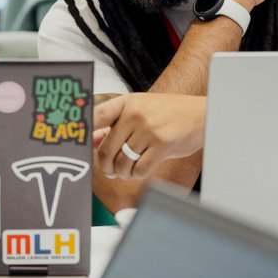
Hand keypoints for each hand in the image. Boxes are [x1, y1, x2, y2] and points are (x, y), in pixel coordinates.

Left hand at [92, 93, 206, 179]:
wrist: (200, 114)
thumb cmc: (169, 113)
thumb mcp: (141, 109)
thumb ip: (117, 124)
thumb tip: (94, 142)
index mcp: (127, 102)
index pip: (96, 116)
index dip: (83, 131)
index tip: (77, 143)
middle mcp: (135, 115)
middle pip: (106, 149)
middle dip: (105, 166)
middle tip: (109, 170)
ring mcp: (149, 130)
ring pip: (122, 163)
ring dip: (122, 172)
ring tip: (127, 170)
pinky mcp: (162, 146)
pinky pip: (139, 169)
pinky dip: (136, 174)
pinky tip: (139, 170)